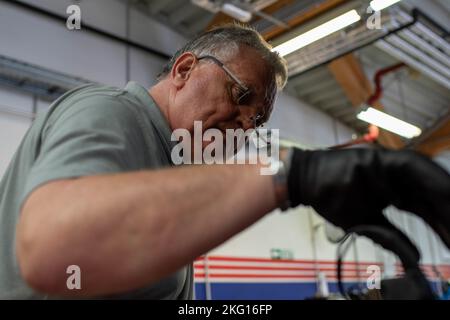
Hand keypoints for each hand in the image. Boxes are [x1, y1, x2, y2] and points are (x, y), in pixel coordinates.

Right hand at [286, 147, 449, 256]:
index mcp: (394, 191)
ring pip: (423, 173)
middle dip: (446, 206)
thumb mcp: (366, 222)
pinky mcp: (376, 158)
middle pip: (428, 190)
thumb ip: (391, 236)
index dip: (440, 219)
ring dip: (442, 188)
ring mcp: (386, 164)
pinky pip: (406, 165)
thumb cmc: (332, 198)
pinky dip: (425, 176)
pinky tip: (441, 189)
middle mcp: (394, 177)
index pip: (424, 205)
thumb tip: (416, 257)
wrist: (306, 181)